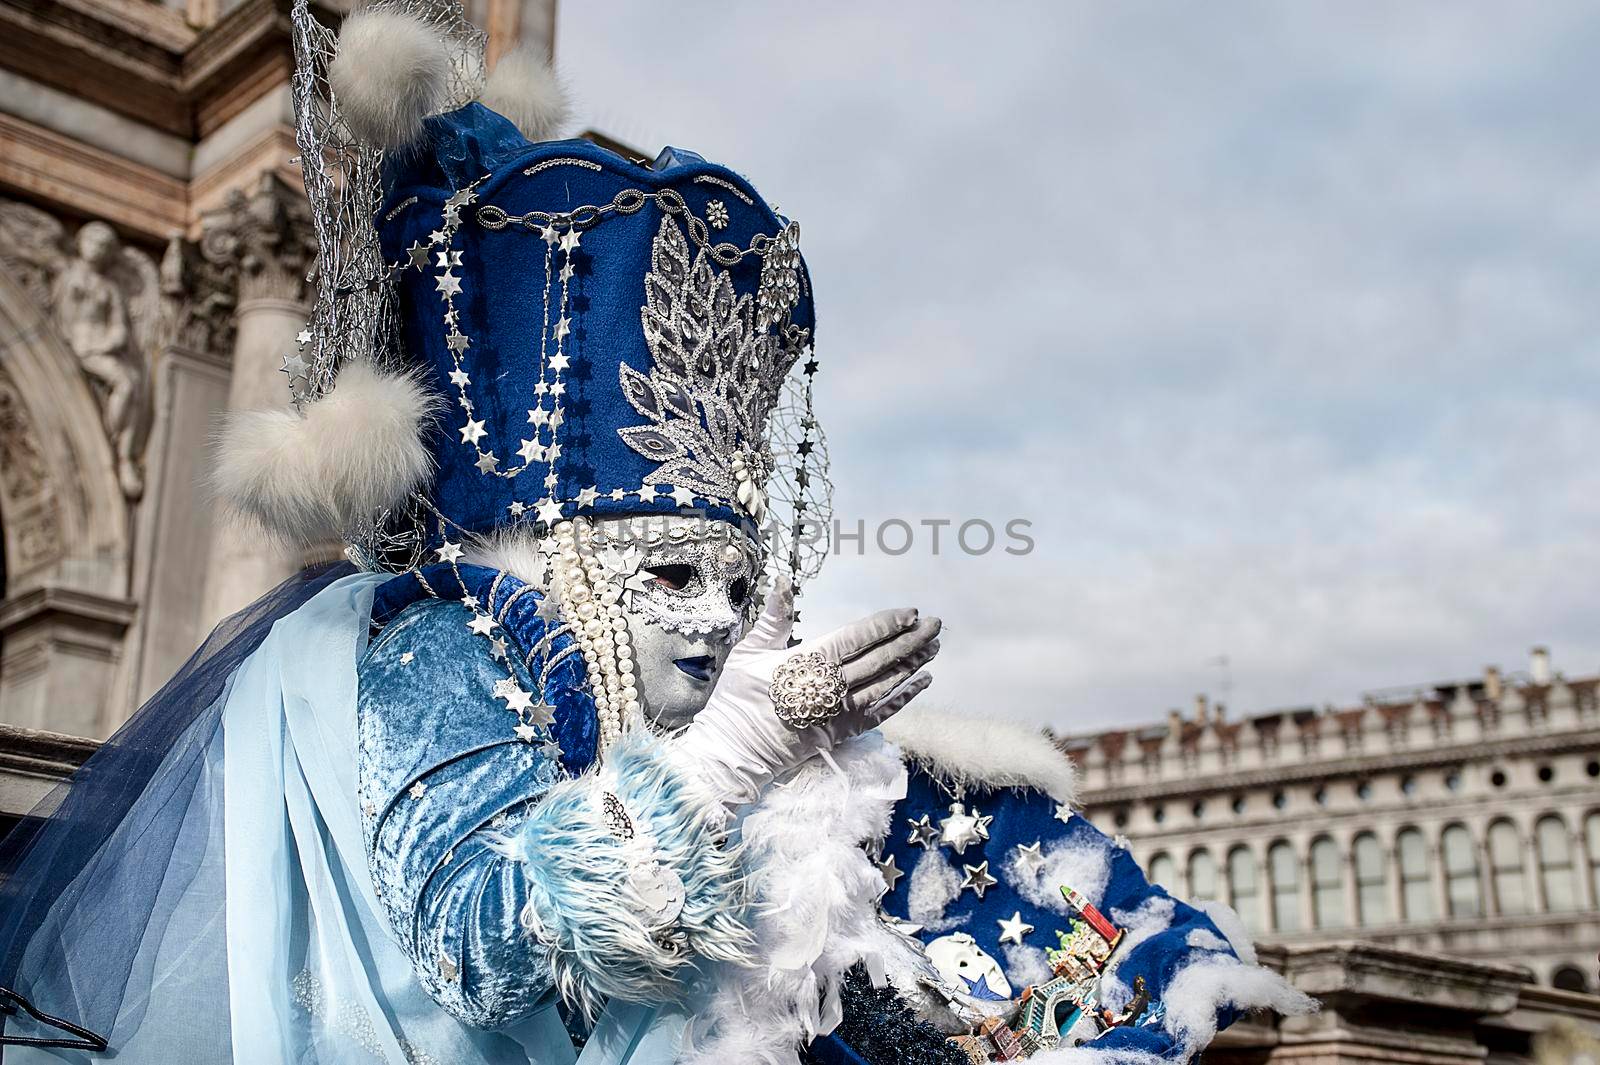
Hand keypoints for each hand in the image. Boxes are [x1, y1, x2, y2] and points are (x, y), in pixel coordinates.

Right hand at [666, 582, 939, 815]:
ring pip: (884, 684)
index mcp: (808, 662)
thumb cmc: (737, 699)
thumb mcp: (749, 652)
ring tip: (934, 648)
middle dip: (910, 640)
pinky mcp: (841, 733)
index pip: (857, 638)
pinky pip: (879, 714)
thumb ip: (774, 618)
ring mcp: (838, 712)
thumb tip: (783, 581)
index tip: (910, 612)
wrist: (734, 751)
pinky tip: (921, 684)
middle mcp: (830, 686)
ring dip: (912, 665)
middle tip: (936, 625)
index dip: (886, 625)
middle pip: (879, 659)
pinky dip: (902, 698)